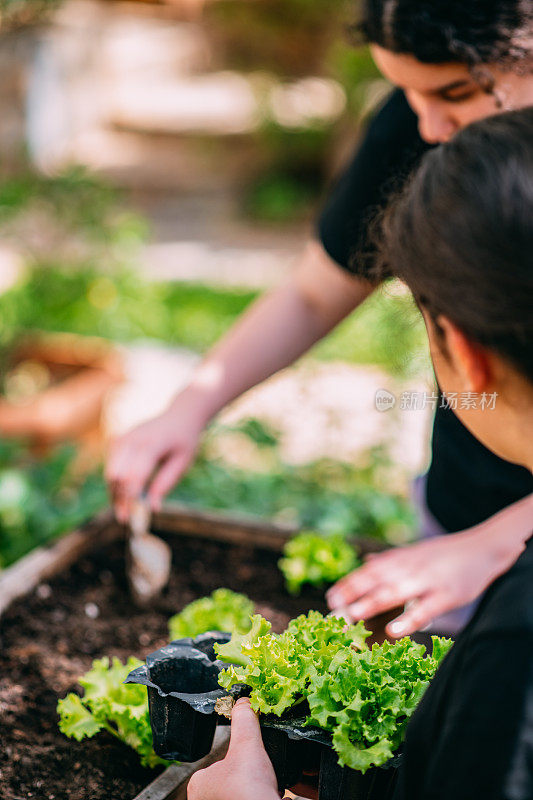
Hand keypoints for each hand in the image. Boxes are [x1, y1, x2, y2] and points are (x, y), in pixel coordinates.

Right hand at [106, 392, 204, 521]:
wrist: (179, 416)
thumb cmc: (184, 441)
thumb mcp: (182, 463)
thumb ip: (165, 484)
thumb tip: (153, 508)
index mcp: (152, 444)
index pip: (134, 476)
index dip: (130, 498)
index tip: (131, 518)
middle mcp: (133, 439)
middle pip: (117, 476)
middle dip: (119, 498)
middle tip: (126, 518)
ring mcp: (123, 437)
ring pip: (110, 472)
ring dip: (115, 492)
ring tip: (125, 509)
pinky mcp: (118, 439)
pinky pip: (111, 466)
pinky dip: (116, 482)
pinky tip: (126, 493)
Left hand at [187, 698, 278, 799]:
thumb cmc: (245, 792)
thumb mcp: (248, 746)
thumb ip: (245, 722)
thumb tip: (244, 702)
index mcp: (198, 785)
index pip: (215, 767)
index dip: (237, 761)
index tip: (252, 763)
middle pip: (230, 784)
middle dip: (246, 781)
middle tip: (260, 778)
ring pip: (241, 797)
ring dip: (255, 793)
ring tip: (267, 790)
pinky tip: (274, 799)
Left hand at [326, 513, 528, 637]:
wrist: (482, 548)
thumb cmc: (444, 555)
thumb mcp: (414, 553)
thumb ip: (390, 560)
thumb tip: (365, 562)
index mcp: (400, 559)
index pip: (368, 572)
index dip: (349, 584)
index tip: (330, 598)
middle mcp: (409, 567)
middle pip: (376, 580)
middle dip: (353, 595)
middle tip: (333, 611)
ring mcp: (427, 581)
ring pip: (396, 591)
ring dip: (373, 602)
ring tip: (353, 614)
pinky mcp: (446, 595)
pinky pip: (425, 609)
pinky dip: (409, 619)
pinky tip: (395, 630)